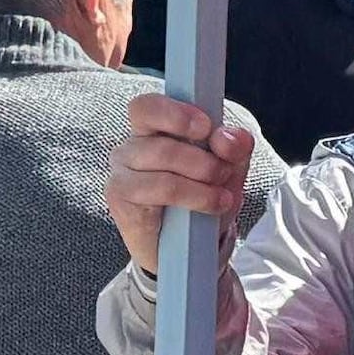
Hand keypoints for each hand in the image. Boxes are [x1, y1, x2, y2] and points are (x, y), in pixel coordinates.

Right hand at [104, 92, 255, 275]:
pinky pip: (160, 188)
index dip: (175, 113)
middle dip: (201, 156)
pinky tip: (211, 205)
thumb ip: (234, 147)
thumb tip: (228, 137)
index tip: (206, 127)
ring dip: (201, 178)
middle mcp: (131, 148)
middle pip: (159, 138)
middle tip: (223, 171)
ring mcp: (121, 173)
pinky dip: (194, 196)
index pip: (147, 106)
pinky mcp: (120, 199)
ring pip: (162, 161)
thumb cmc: (202, 197)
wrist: (190, 248)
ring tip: (221, 193)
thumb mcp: (229, 168)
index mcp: (152, 130)